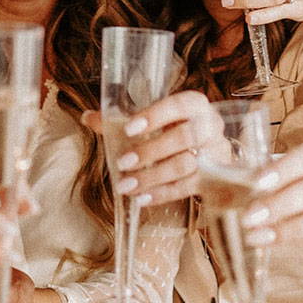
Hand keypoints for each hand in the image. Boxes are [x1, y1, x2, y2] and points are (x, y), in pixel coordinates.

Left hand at [82, 91, 225, 205]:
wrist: (207, 151)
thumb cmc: (173, 130)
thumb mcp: (152, 120)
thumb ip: (119, 119)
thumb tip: (87, 117)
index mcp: (195, 104)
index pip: (179, 105)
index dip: (155, 116)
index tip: (128, 129)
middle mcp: (210, 126)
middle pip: (184, 137)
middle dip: (150, 151)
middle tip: (123, 163)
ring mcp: (215, 153)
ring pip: (186, 165)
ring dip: (153, 176)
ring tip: (126, 186)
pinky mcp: (214, 178)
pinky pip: (189, 187)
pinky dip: (163, 193)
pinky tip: (142, 198)